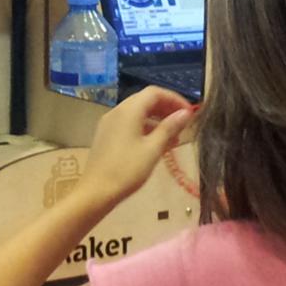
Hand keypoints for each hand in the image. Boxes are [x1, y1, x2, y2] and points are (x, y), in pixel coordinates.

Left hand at [79, 87, 193, 205]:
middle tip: (183, 124)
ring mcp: (109, 123)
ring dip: (156, 120)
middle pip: (145, 101)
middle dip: (166, 109)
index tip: (189, 113)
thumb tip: (185, 113)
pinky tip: (155, 145)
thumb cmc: (127, 170)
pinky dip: (145, 128)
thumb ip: (170, 128)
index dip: (174, 99)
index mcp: (129, 111)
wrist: (95, 192)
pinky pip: (129, 124)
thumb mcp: (153, 149)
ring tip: (173, 138)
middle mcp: (117, 111)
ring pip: (137, 113)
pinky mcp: (106, 136)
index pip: (155, 93)